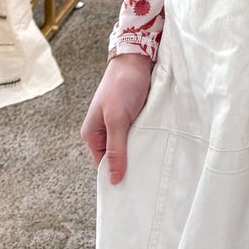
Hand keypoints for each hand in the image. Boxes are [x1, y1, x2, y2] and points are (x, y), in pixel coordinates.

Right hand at [81, 52, 153, 183]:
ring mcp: (120, 125)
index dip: (115, 176)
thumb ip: (116, 149)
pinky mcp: (134, 118)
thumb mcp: (117, 119)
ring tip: (153, 165)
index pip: (103, 165)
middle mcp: (104, 131)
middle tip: (146, 180)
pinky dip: (146, 141)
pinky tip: (156, 147)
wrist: (137, 58)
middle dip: (129, 165)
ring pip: (130, 147)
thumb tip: (113, 179)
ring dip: (140, 152)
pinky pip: (139, 136)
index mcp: (92, 134)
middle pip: (117, 158)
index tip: (132, 190)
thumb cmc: (121, 85)